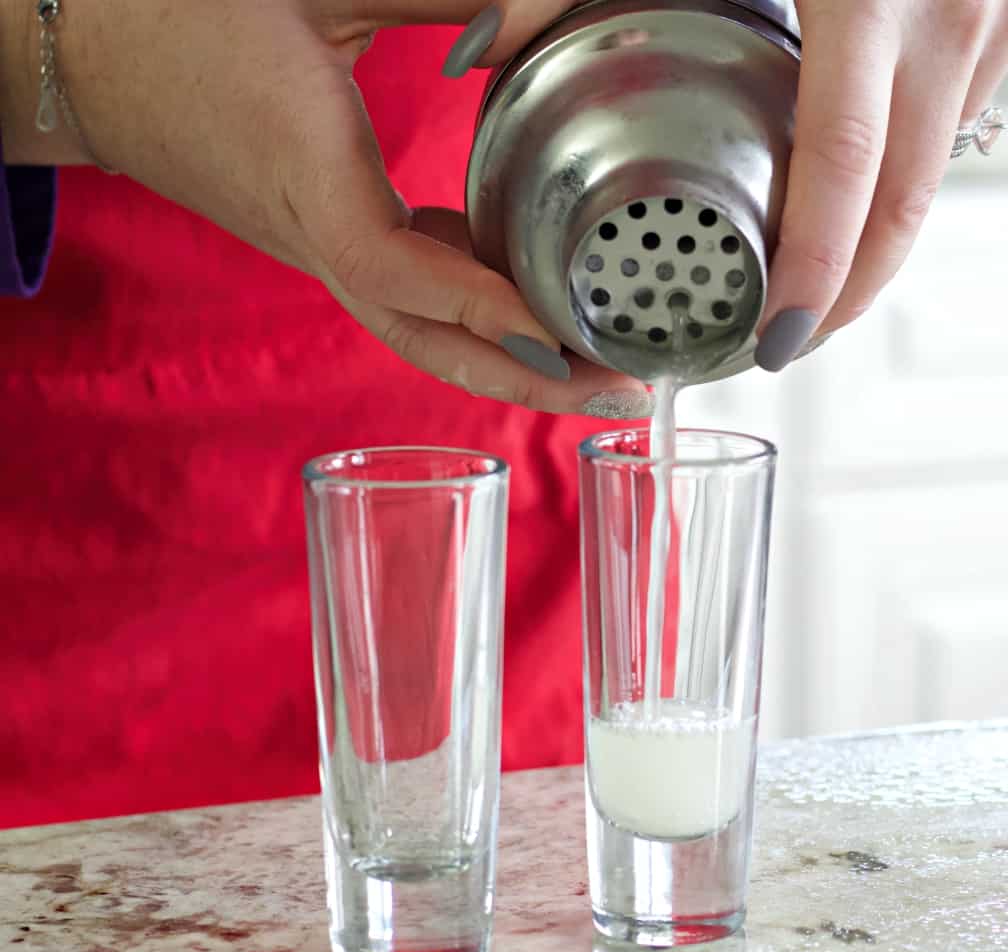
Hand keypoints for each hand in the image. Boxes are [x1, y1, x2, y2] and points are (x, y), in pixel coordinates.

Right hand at [0, 0, 651, 416]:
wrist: (85, 47)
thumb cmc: (178, 11)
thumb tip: (540, 9)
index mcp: (307, 178)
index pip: (400, 276)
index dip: (483, 308)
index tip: (567, 331)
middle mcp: (314, 236)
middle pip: (426, 343)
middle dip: (523, 379)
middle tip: (617, 392)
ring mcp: (315, 245)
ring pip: (418, 329)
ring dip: (504, 357)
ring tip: (589, 366)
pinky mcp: (318, 233)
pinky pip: (403, 290)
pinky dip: (468, 308)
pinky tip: (518, 298)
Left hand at [754, 0, 1007, 371]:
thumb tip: (488, 37)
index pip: (843, 170)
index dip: (813, 273)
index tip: (775, 339)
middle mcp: (947, 16)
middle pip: (904, 206)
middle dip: (848, 296)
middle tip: (787, 343)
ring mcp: (993, 22)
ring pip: (936, 175)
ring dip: (876, 248)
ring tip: (815, 292)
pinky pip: (958, 125)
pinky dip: (904, 180)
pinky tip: (857, 200)